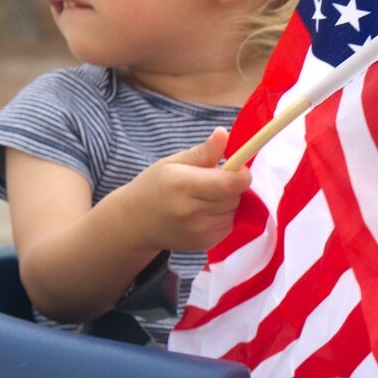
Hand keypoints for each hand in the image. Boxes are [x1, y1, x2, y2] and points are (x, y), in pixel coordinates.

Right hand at [118, 128, 252, 252]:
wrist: (135, 223)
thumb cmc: (155, 186)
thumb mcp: (173, 162)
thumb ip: (203, 151)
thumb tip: (223, 133)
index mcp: (183, 185)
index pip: (230, 183)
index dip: (241, 174)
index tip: (236, 167)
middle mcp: (191, 211)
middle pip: (235, 196)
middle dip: (232, 186)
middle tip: (213, 181)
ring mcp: (199, 231)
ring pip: (235, 211)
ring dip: (229, 202)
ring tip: (205, 197)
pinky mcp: (206, 243)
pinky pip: (229, 224)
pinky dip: (224, 216)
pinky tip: (204, 212)